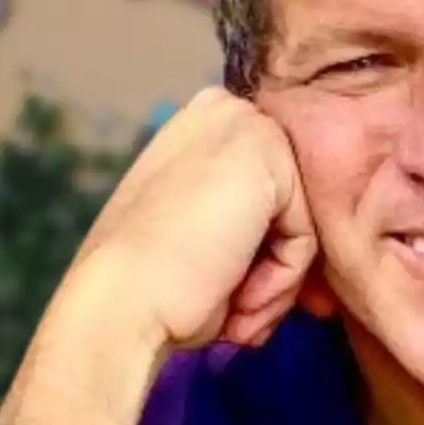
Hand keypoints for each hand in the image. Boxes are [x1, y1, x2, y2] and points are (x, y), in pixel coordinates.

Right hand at [72, 87, 318, 348]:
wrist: (118, 306)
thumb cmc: (147, 285)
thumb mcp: (198, 230)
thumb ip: (240, 212)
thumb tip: (284, 238)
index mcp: (204, 123)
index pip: (268, 195)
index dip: (254, 256)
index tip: (227, 296)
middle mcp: (226, 110)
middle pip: (287, 205)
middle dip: (268, 270)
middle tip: (236, 313)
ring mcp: (248, 125)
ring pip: (300, 222)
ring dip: (273, 284)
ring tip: (236, 313)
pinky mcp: (270, 155)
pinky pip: (305, 234)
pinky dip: (281, 281)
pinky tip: (239, 298)